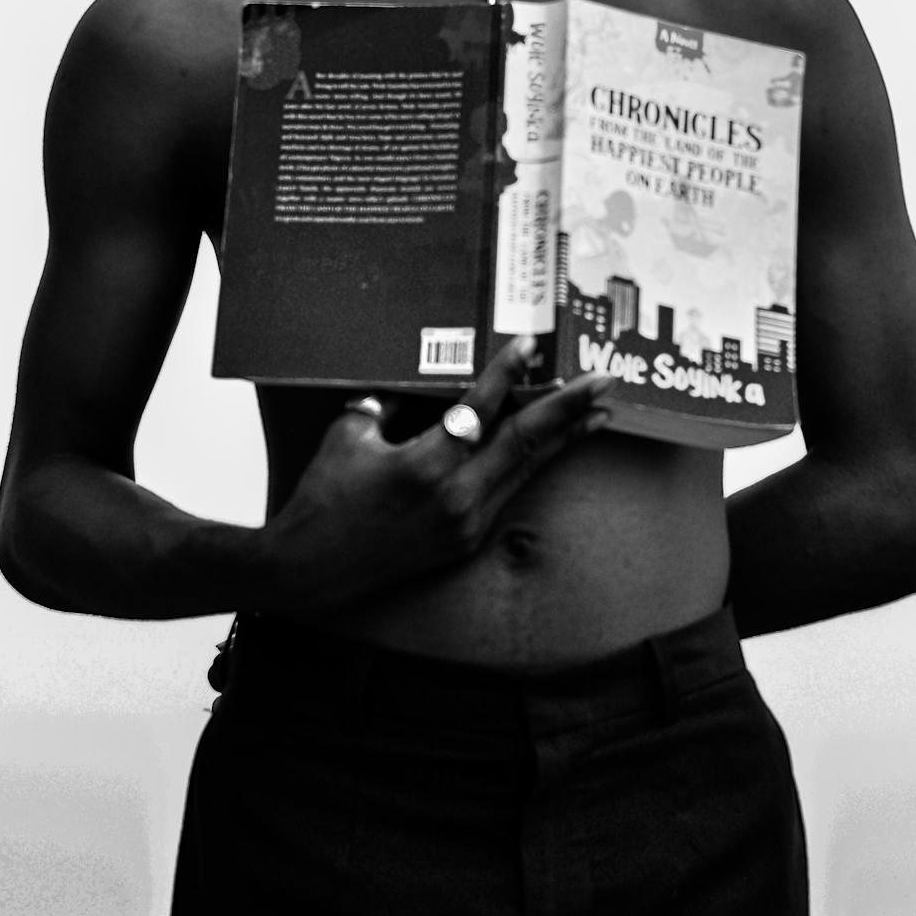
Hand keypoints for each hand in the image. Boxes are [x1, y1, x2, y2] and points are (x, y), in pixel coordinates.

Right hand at [257, 337, 613, 615]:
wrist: (311, 570)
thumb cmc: (323, 497)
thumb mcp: (351, 434)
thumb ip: (391, 402)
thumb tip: (425, 378)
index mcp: (424, 465)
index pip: (478, 408)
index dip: (506, 373)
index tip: (531, 345)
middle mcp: (455, 497)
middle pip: (524, 441)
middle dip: (568, 408)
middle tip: (604, 382)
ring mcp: (466, 523)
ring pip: (526, 469)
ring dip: (565, 438)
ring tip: (600, 413)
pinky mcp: (467, 540)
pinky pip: (508, 491)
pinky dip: (533, 464)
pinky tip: (554, 447)